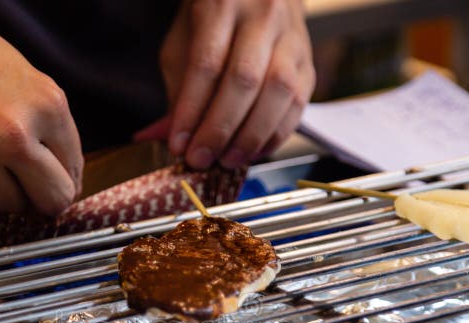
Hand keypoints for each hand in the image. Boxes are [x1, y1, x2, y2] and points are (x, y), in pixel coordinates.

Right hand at [0, 0, 81, 213]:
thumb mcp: (22, 77)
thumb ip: (49, 128)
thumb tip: (66, 179)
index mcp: (46, 106)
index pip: (72, 175)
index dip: (59, 182)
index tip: (47, 183)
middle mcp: (13, 136)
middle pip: (49, 202)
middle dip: (38, 197)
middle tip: (20, 185)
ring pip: (6, 206)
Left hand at [158, 0, 314, 168]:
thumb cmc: (214, 22)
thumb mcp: (184, 44)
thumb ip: (177, 91)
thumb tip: (160, 138)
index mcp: (222, 5)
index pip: (207, 65)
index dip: (191, 112)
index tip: (178, 144)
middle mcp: (263, 16)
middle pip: (245, 80)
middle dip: (219, 129)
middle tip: (201, 159)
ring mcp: (292, 39)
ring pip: (278, 92)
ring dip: (251, 136)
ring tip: (227, 160)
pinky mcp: (308, 63)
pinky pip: (297, 104)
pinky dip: (275, 135)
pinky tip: (253, 151)